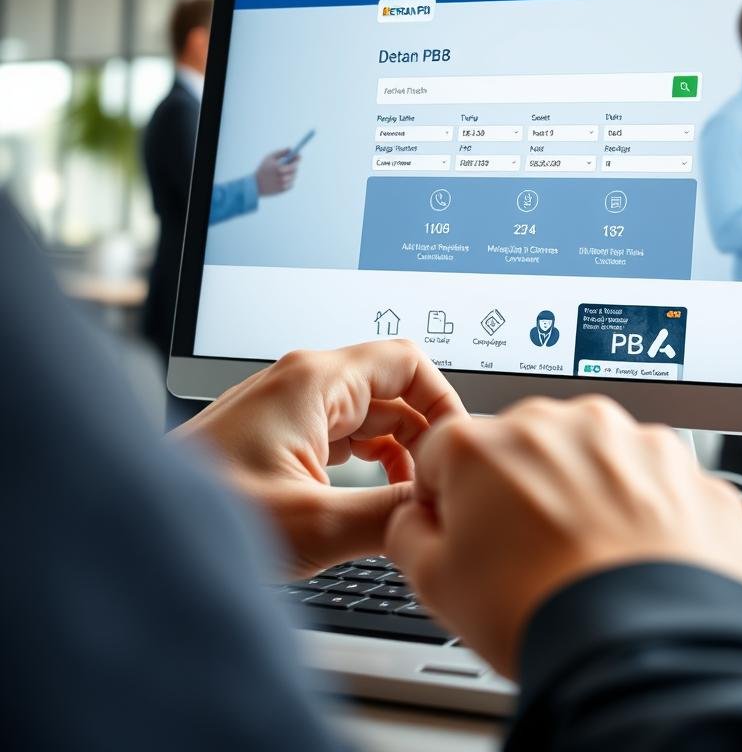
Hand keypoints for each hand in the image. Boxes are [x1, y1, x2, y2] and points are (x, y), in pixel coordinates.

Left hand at [173, 340, 465, 578]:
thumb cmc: (204, 511)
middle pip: (394, 389)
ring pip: (370, 415)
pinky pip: (344, 436)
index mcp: (315, 380)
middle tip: (440, 481)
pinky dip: (370, 462)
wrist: (138, 527)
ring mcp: (289, 407)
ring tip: (414, 495)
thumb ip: (390, 513)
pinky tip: (377, 497)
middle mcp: (304, 383)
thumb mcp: (314, 521)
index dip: (444, 401)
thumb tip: (439, 510)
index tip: (456, 446)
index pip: (408, 361)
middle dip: (425, 433)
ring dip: (399, 451)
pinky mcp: (279, 434)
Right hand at [256, 149, 298, 195]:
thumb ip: (281, 152)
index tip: (299, 156)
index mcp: (279, 168)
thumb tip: (290, 149)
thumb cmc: (263, 169)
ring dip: (291, 173)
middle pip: (295, 170)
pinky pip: (291, 183)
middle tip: (291, 162)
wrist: (256, 185)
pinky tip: (282, 178)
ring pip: (293, 177)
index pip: (294, 164)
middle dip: (294, 165)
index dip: (298, 159)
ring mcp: (284, 184)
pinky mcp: (284, 189)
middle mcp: (282, 177)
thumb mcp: (269, 158)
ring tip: (283, 171)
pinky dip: (288, 180)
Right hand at [386, 397, 741, 677]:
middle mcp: (557, 423)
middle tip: (532, 554)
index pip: (443, 454)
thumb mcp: (435, 586)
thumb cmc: (542, 615)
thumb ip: (408, 533)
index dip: (447, 499)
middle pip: (523, 447)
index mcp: (485, 444)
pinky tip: (633, 554)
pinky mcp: (679, 463)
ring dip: (585, 491)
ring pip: (591, 455)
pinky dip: (643, 507)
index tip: (466, 534)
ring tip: (590, 559)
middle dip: (521, 489)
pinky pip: (649, 477)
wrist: (645, 653)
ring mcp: (627, 438)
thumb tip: (414, 518)